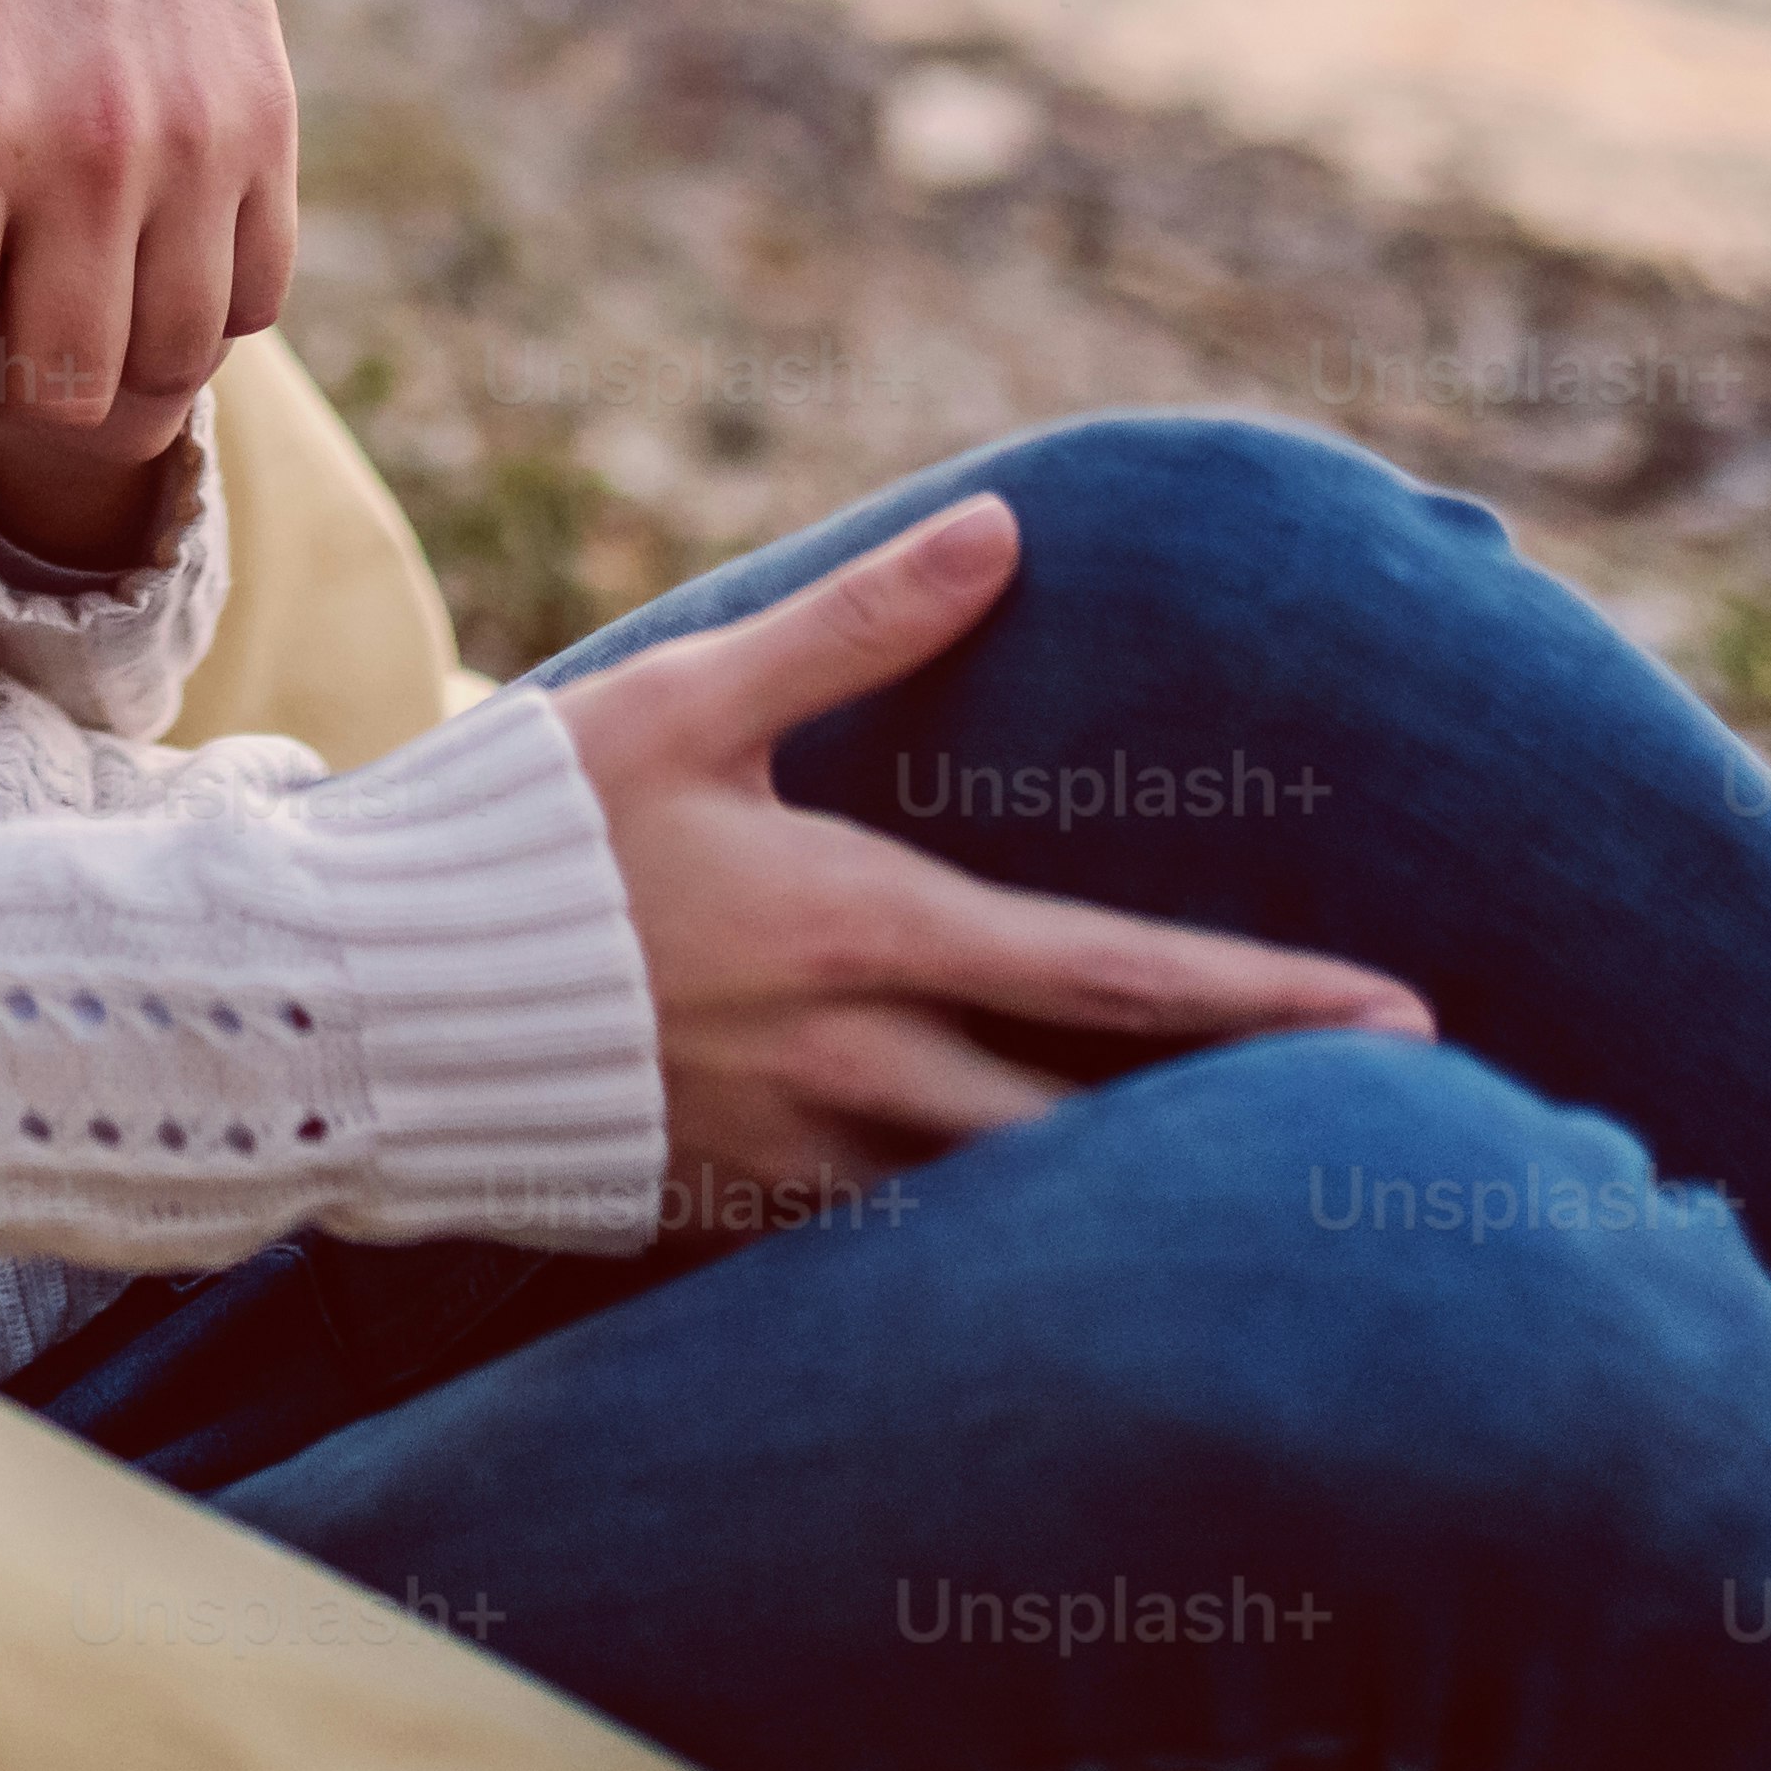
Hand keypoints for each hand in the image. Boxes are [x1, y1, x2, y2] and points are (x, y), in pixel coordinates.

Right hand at [561, 495, 1430, 1219]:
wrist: (361, 1000)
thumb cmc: (522, 834)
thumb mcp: (691, 698)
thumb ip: (858, 626)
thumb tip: (1002, 531)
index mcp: (869, 934)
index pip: (1120, 981)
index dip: (1275, 1004)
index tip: (1409, 1023)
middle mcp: (862, 1068)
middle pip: (1103, 1134)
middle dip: (1241, 1142)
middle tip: (1377, 1147)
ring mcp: (802, 1161)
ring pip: (1016, 1204)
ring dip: (1131, 1197)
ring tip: (1250, 1190)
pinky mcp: (740, 1211)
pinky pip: (901, 1239)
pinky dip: (995, 1233)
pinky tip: (1054, 1235)